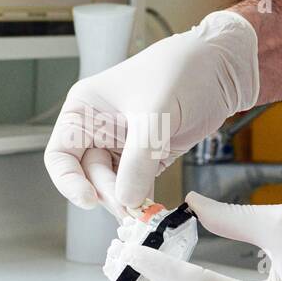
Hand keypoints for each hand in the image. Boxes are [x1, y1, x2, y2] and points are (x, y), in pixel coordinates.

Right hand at [44, 11, 258, 210]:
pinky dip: (142, 198)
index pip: (60, 154)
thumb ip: (138, 158)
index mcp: (85, 109)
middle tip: (129, 207)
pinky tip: (151, 209)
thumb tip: (126, 198)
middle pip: (88, 175)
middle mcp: (98, 129)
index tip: (88, 199)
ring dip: (125, 200)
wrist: (220, 69)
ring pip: (112, 185)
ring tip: (143, 212)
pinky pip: (136, 185)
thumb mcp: (154, 113)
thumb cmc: (181, 70)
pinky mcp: (148, 157)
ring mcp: (123, 145)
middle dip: (107, 193)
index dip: (69, 181)